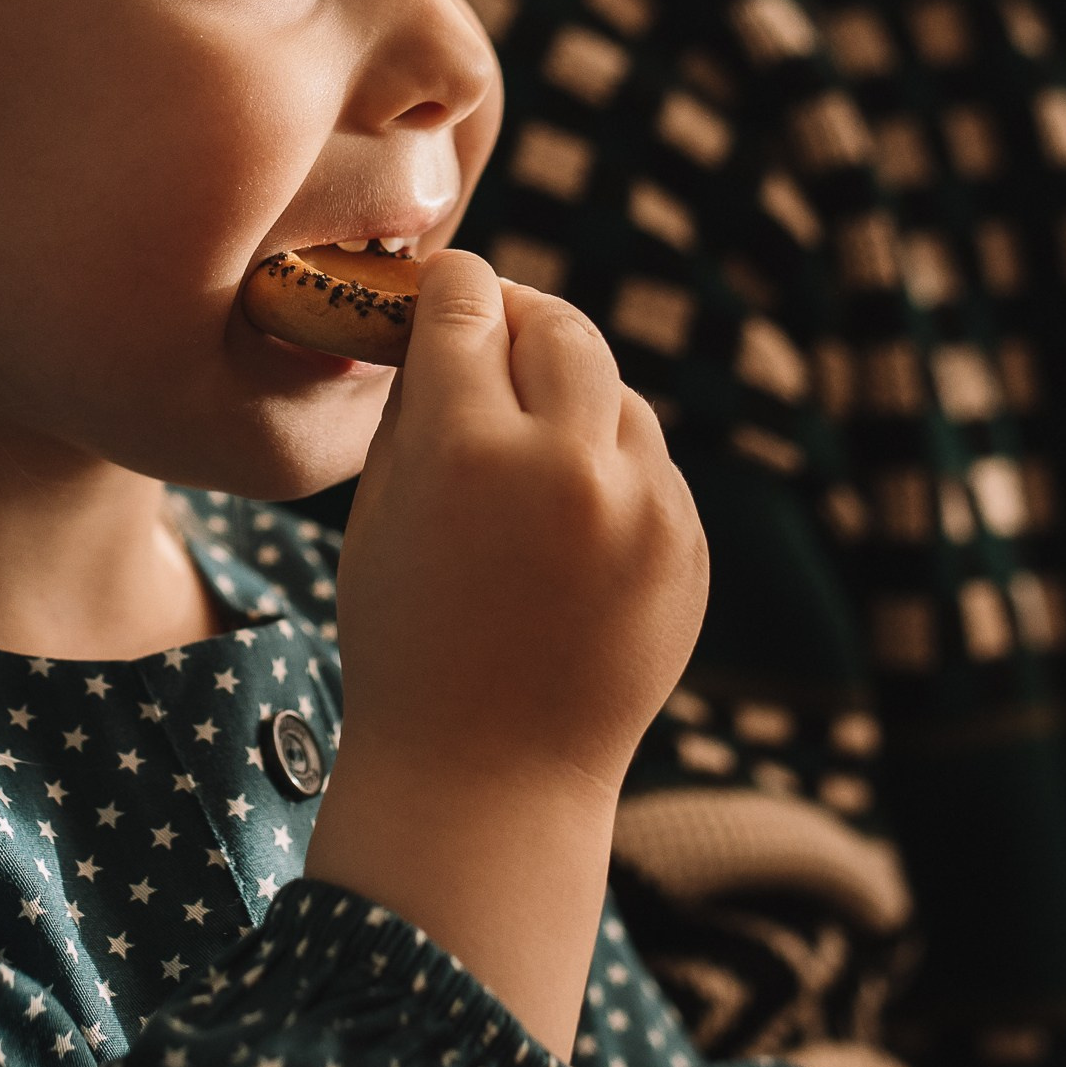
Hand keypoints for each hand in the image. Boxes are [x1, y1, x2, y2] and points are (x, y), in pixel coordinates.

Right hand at [306, 251, 707, 1056]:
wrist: (489, 778)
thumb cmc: (406, 644)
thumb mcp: (378, 513)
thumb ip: (417, 405)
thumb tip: (449, 318)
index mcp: (467, 451)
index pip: (471, 305)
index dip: (453, 288)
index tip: (447, 289)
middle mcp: (568, 467)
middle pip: (562, 328)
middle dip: (523, 319)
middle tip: (495, 332)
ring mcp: (644, 510)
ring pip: (616, 394)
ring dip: (572, 398)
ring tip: (528, 442)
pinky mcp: (688, 548)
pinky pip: (650, 466)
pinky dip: (611, 469)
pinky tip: (566, 517)